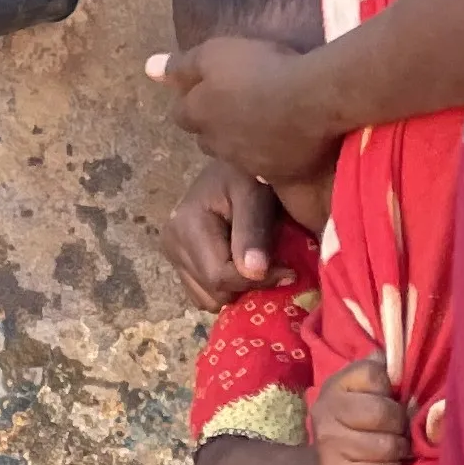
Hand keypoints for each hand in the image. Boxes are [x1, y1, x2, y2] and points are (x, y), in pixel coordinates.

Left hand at [148, 38, 341, 191]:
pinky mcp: (279, 174)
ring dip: (244, 142)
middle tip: (239, 107)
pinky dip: (274, 156)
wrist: (312, 100)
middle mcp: (216, 143)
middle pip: (207, 138)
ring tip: (266, 124)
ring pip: (237, 154)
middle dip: (216, 126)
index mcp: (197, 114)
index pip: (182, 114)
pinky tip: (289, 143)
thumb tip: (149, 68)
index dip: (194, 102)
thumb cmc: (260, 69)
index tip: (211, 91)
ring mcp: (247, 162)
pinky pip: (270, 167)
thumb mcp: (213, 54)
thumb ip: (181, 64)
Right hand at [161, 158, 283, 308]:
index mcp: (187, 227)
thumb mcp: (255, 193)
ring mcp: (173, 253)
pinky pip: (204, 292)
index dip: (257, 282)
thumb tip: (254, 272)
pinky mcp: (180, 259)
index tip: (290, 272)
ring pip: (208, 298)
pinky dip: (227, 287)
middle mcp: (173, 243)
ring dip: (237, 289)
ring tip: (259, 265)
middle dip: (249, 285)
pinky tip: (244, 266)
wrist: (232, 166)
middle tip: (278, 266)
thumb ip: (253, 231)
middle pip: (213, 291)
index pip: (219, 276)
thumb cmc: (248, 174)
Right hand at [310, 355, 409, 464]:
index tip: (384, 400)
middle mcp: (326, 412)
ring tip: (390, 451)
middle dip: (399, 425)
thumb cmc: (351, 427)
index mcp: (335, 386)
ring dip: (397, 451)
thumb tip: (384, 354)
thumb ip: (373, 374)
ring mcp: (330, 445)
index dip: (388, 390)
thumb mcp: (357, 395)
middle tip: (395, 432)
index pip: (374, 375)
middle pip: (384, 412)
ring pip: (388, 445)